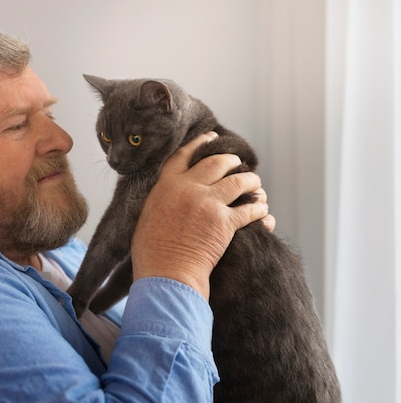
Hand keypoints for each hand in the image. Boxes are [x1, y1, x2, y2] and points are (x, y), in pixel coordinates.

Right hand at [130, 132, 269, 299]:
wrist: (166, 274)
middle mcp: (187, 188)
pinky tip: (264, 212)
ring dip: (251, 181)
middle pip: (216, 163)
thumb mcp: (147, 217)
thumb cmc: (152, 254)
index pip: (184, 155)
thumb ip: (160, 200)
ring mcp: (208, 203)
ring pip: (238, 181)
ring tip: (256, 184)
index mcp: (165, 186)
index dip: (200, 143)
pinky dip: (260, 210)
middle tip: (238, 162)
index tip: (213, 137)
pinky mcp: (225, 222)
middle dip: (231, 160)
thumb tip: (170, 197)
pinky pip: (250, 210)